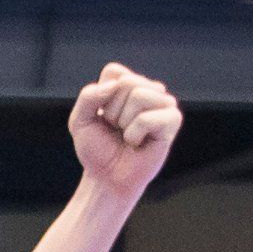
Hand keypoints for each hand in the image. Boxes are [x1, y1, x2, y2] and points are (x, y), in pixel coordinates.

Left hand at [68, 60, 181, 197]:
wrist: (107, 179)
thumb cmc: (97, 150)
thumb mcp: (80, 121)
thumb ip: (88, 96)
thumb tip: (115, 85)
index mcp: (128, 84)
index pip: (113, 71)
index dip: (101, 98)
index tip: (103, 118)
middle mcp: (149, 89)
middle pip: (126, 82)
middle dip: (112, 111)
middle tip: (116, 129)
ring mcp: (164, 103)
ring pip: (139, 95)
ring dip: (124, 122)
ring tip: (128, 136)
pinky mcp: (172, 120)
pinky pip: (147, 117)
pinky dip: (135, 133)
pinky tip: (139, 143)